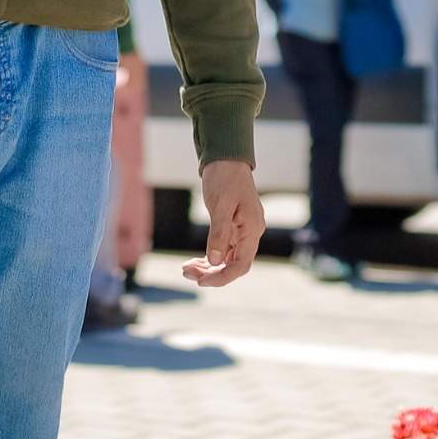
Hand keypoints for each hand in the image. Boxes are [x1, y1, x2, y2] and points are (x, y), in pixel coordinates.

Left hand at [182, 160, 263, 287]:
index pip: (241, 264)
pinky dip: (209, 257)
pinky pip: (223, 250)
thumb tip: (214, 261)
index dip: (222, 277)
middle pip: (233, 264)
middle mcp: (251, 233)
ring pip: (227, 259)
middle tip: (185, 272)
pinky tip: (195, 261)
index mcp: (252, 229)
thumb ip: (219, 233)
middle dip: (211, 273)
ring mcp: (243, 231)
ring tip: (186, 269)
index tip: (201, 280)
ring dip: (208, 267)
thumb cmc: (225, 177)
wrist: (226, 158)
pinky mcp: (234, 228)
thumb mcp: (220, 204)